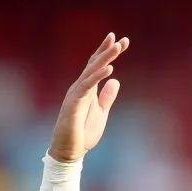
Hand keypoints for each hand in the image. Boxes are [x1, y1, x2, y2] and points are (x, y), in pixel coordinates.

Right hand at [48, 33, 129, 162]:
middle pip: (94, 64)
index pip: (97, 66)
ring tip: (117, 47)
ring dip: (105, 59)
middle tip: (121, 39)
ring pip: (91, 71)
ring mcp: (76, 94)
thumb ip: (107, 97)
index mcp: (87, 89)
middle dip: (107, 51)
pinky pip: (87, 87)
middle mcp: (80, 87)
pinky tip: (110, 69)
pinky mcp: (73, 103)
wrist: (70, 152)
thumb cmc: (83, 133)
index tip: (121, 41)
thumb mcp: (101, 112)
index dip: (108, 53)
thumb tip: (115, 80)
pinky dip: (97, 77)